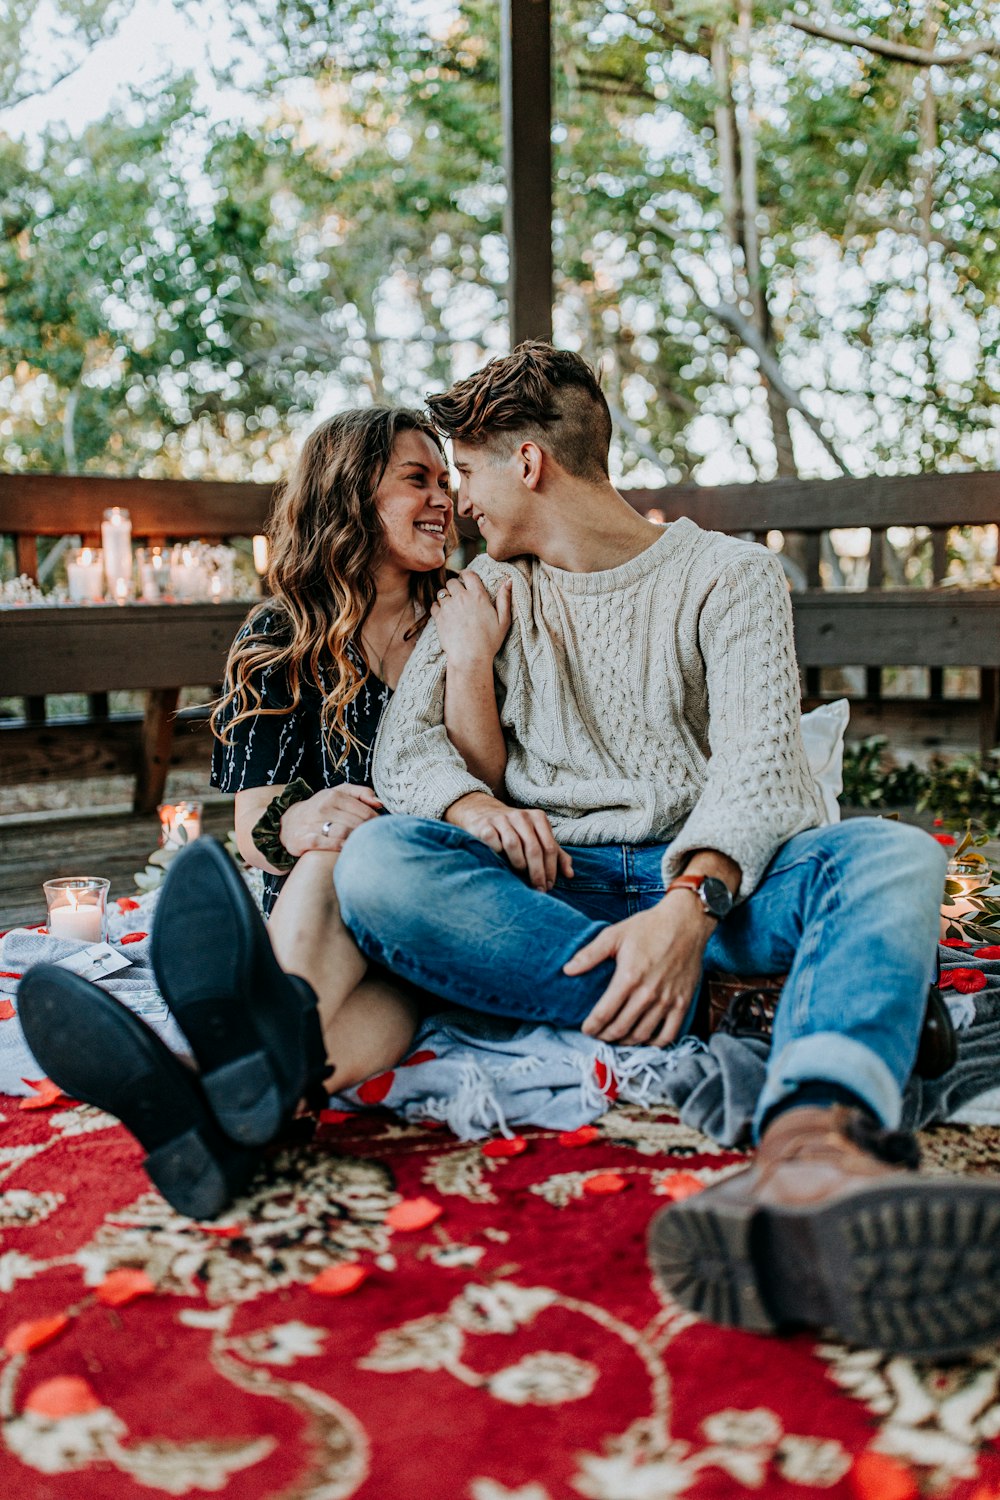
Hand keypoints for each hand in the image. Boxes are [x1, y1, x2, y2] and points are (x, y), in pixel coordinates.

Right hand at [280, 785, 382, 856]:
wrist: (288, 823)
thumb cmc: (320, 809)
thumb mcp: (338, 794)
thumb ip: (361, 793)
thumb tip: (380, 803)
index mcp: (333, 795)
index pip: (365, 812)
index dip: (376, 823)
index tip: (380, 830)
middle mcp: (322, 807)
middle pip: (356, 824)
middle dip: (368, 833)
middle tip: (376, 841)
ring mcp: (312, 823)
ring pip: (344, 833)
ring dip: (357, 841)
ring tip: (364, 846)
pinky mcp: (303, 839)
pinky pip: (327, 844)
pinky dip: (340, 847)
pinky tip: (347, 850)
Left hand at [432, 572, 511, 667]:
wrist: (470, 657)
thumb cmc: (489, 641)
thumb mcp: (503, 621)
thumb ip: (505, 599)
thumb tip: (509, 580)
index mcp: (478, 596)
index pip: (469, 575)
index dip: (466, 574)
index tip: (465, 578)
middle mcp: (461, 598)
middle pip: (452, 582)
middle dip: (455, 587)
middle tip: (459, 596)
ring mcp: (448, 607)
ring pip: (442, 593)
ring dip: (446, 597)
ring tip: (452, 607)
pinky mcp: (439, 617)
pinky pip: (434, 606)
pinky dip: (438, 608)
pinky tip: (444, 615)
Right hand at [447, 792, 572, 891]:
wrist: (482, 812)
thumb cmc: (515, 830)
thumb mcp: (538, 837)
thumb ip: (555, 854)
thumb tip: (570, 874)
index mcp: (538, 818)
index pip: (549, 847)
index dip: (551, 869)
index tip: (549, 886)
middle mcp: (521, 816)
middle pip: (534, 848)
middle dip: (537, 872)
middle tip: (538, 889)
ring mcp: (501, 820)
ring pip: (514, 845)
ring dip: (519, 863)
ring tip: (520, 873)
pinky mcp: (485, 825)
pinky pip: (493, 842)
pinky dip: (498, 853)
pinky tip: (499, 860)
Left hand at [566, 896, 713, 1046]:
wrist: (685, 922)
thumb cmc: (648, 927)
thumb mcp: (614, 934)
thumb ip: (589, 954)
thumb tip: (567, 970)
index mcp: (628, 977)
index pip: (604, 1014)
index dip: (591, 1026)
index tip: (586, 1029)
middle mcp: (648, 994)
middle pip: (621, 1028)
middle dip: (605, 1037)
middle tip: (598, 1035)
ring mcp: (667, 1001)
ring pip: (642, 1035)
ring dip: (626, 1043)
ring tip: (616, 1039)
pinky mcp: (683, 1003)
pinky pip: (669, 1035)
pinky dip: (654, 1044)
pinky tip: (644, 1039)